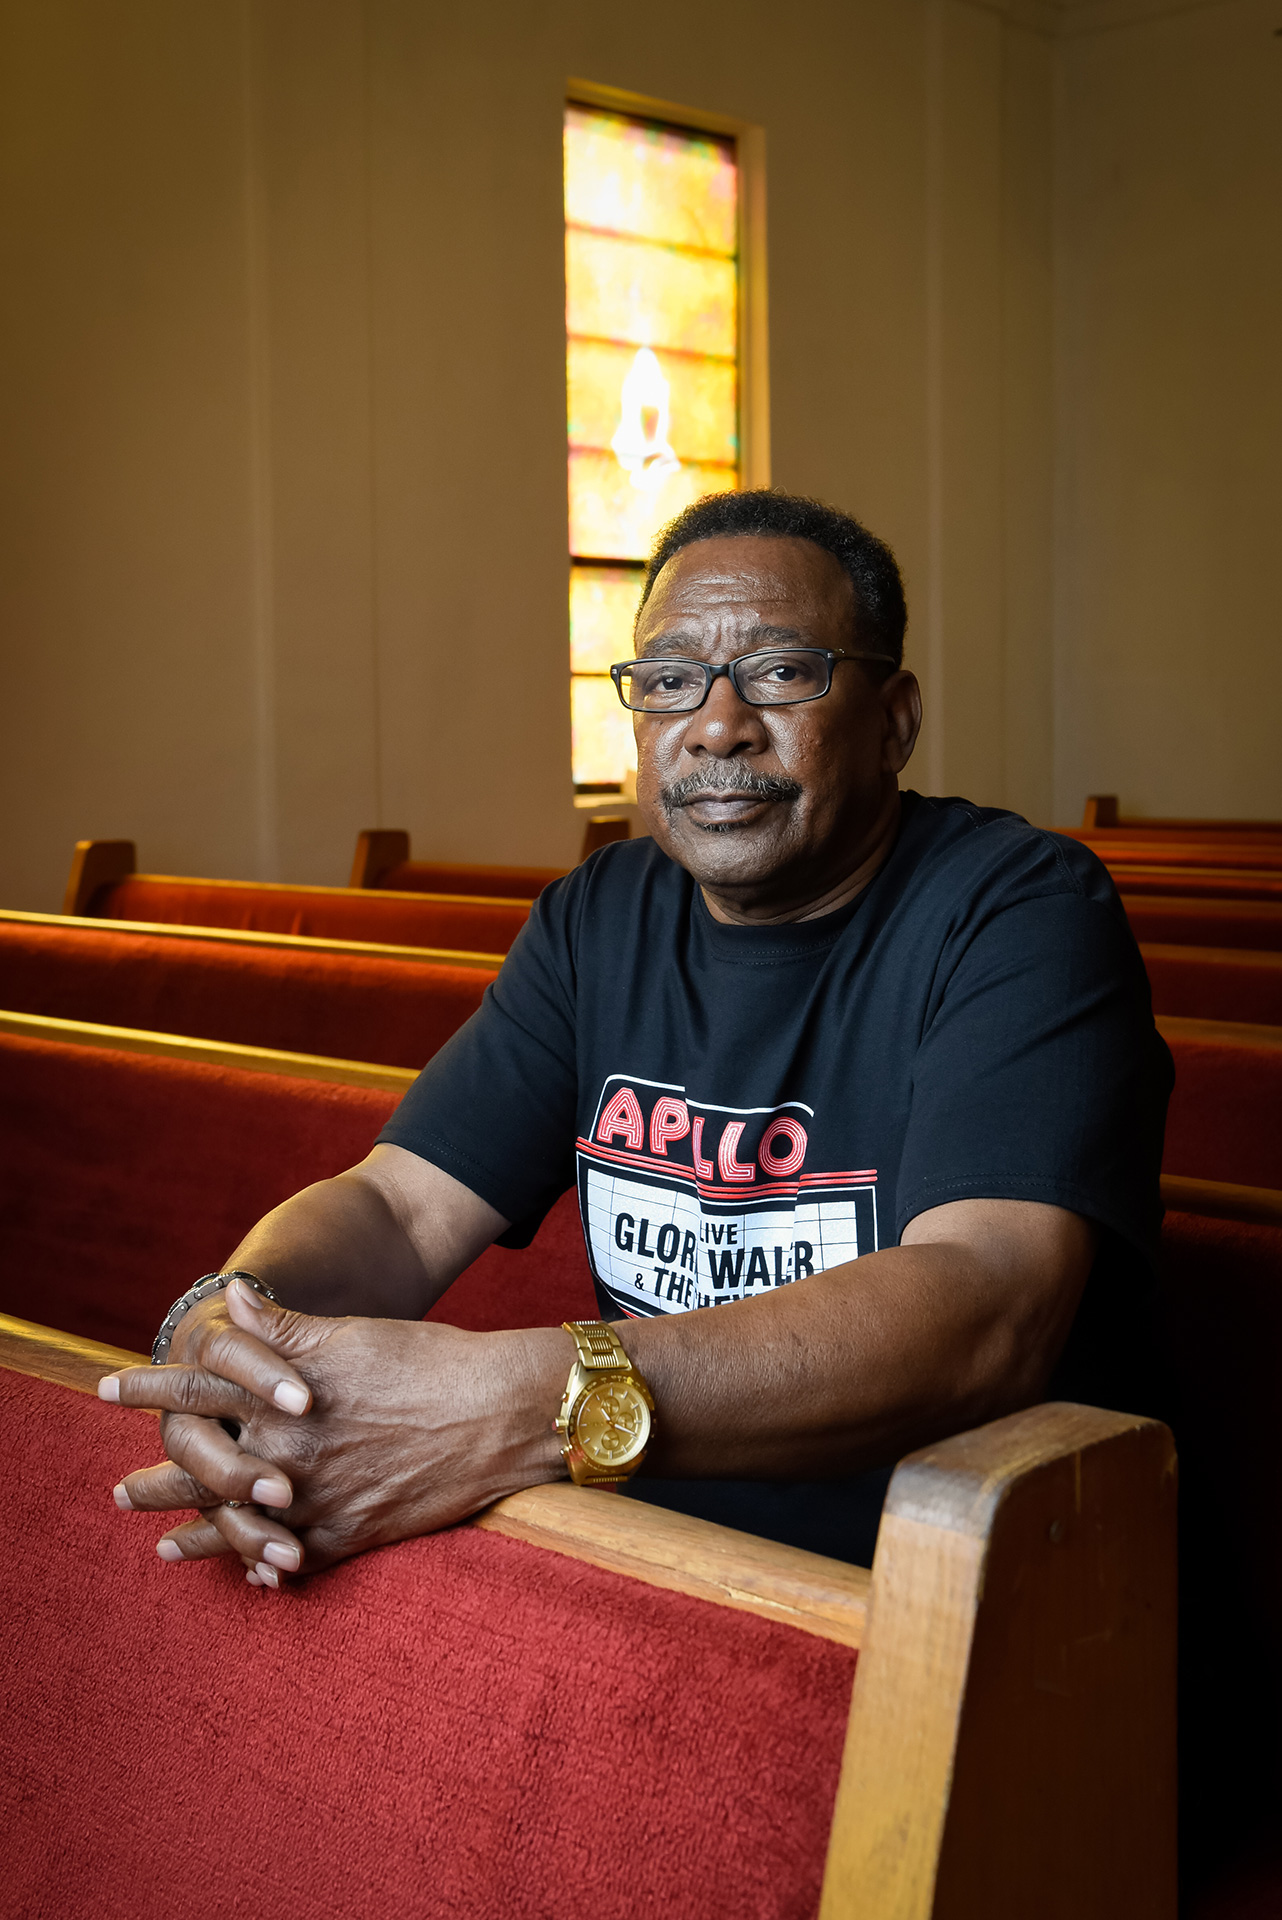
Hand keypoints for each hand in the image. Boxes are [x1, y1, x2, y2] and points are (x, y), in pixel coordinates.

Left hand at [100, 1279, 568, 1586]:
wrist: (499, 1414)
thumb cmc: (427, 1360)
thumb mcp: (349, 1334)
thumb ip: (282, 1325)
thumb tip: (234, 1296)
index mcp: (279, 1399)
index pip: (194, 1390)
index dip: (148, 1388)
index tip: (107, 1389)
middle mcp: (285, 1455)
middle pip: (202, 1470)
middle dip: (157, 1482)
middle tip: (117, 1493)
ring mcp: (314, 1502)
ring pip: (238, 1524)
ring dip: (196, 1534)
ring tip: (162, 1545)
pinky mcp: (348, 1537)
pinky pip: (290, 1559)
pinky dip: (262, 1566)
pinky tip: (243, 1575)